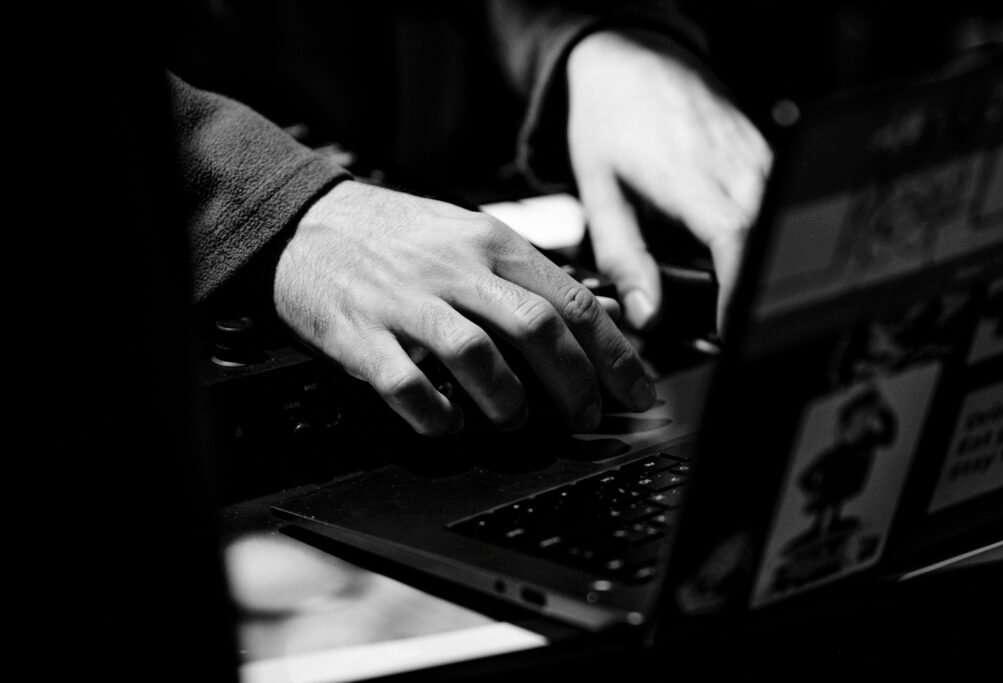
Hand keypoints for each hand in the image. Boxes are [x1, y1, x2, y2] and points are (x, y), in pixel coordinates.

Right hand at [274, 180, 654, 436]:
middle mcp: (454, 269)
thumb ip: (533, 277)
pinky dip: (437, 415)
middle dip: (574, 386)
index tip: (636, 394)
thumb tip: (600, 312)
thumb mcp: (472, 237)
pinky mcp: (359, 334)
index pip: (572, 301)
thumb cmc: (397, 236)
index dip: (614, 355)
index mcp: (491, 244)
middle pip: (537, 329)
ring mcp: (405, 301)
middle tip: (585, 420)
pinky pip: (408, 387)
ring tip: (515, 421)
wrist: (304, 221)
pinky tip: (449, 422)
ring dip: (508, 402)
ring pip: (477, 358)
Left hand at [566, 28, 772, 330]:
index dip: (742, 292)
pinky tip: (740, 261)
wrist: (632, 56)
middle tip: (735, 333)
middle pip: (769, 240)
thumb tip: (648, 316)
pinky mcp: (767, 153)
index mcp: (688, 175)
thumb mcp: (600, 193)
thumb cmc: (611, 122)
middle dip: (757, 293)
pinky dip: (765, 239)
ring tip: (736, 304)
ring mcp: (757, 155)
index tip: (736, 333)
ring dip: (763, 267)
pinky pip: (777, 205)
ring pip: (780, 225)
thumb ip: (623, 258)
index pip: (735, 241)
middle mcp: (734, 164)